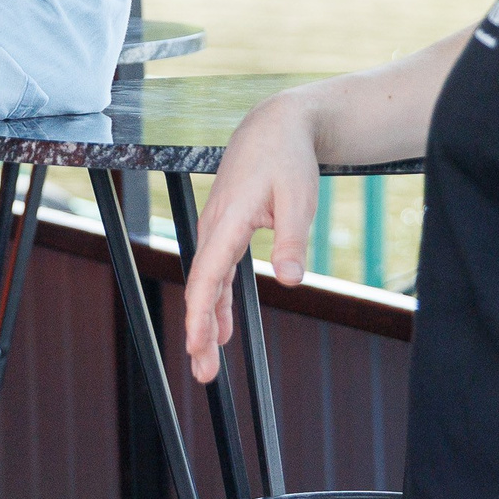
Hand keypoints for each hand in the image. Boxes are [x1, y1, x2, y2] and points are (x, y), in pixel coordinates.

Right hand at [183, 90, 321, 378]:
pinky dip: (217, 302)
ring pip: (205, 283)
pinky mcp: (226, 229)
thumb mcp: (300, 197)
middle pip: (200, 287)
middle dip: (199, 332)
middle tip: (203, 373)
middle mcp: (214, 226)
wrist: (276, 125)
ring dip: (205, 322)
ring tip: (208, 362)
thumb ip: (292, 240)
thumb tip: (291, 281)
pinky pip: (216, 272)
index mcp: (228, 220)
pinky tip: (223, 328)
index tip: (199, 345)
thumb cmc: (287, 158)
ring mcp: (217, 228)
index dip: (201, 315)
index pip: (208, 276)